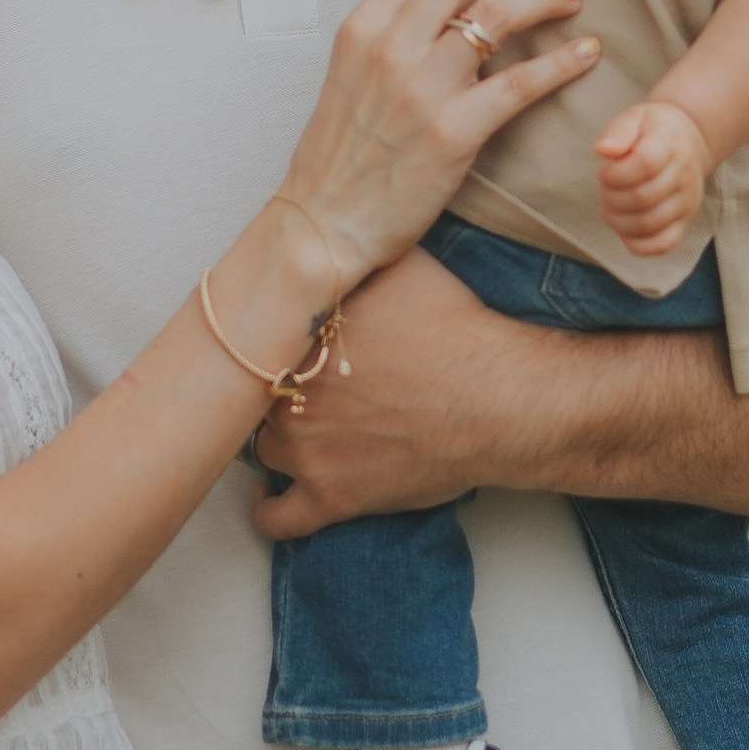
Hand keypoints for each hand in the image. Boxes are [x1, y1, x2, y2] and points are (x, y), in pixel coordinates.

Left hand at [251, 247, 517, 532]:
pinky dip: (268, 510)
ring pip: (259, 448)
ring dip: (270, 441)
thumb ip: (359, 252)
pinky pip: (278, 517)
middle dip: (269, 389)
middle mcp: (291, 393)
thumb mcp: (404, 264)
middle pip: (253, 393)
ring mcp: (307, 449)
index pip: (258, 338)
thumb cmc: (457, 330)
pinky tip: (268, 496)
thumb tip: (340, 232)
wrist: (495, 398)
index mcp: (302, 336)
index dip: (267, 342)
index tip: (278, 342)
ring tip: (289, 431)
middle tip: (291, 385)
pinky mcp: (331, 496)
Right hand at [276, 0, 594, 288]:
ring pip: (499, 13)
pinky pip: (522, 82)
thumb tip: (446, 6)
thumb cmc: (338, 156)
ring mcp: (423, 89)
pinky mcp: (455, 132)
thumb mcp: (347, 76)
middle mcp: (390, 49)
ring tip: (569, 0)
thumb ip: (388, 35)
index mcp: (361, 29)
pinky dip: (563, 61)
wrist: (324, 223)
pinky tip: (586, 53)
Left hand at [593, 95, 710, 260]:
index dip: (615, 175)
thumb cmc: (654, 130)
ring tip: (610, 206)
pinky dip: (637, 244)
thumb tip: (603, 150)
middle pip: (643, 198)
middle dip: (612, 198)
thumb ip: (618, 131)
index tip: (603, 173)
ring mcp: (687, 201)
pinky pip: (663, 244)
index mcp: (670, 145)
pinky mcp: (685, 221)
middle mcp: (684, 175)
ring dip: (618, 220)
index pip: (645, 164)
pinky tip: (624, 227)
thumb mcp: (636, 117)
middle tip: (606, 189)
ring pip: (649, 224)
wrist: (689, 141)